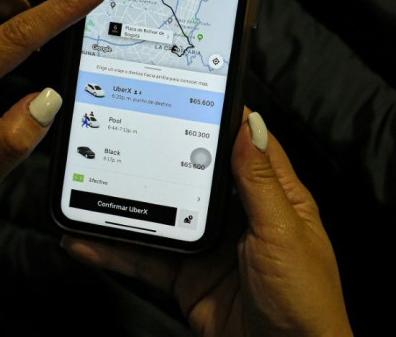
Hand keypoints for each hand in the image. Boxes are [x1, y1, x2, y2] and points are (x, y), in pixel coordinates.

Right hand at [62, 108, 352, 335]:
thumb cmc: (306, 300)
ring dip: (129, 206)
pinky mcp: (187, 278)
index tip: (187, 94)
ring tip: (94, 187)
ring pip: (162, 216)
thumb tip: (248, 127)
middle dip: (161, 157)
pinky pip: (147, 259)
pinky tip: (89, 243)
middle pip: (193, 176)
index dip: (221, 120)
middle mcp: (240, 218)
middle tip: (124, 134)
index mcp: (272, 199)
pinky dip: (117, 251)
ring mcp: (210, 248)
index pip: (245, 146)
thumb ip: (259, 182)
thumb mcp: (282, 233)